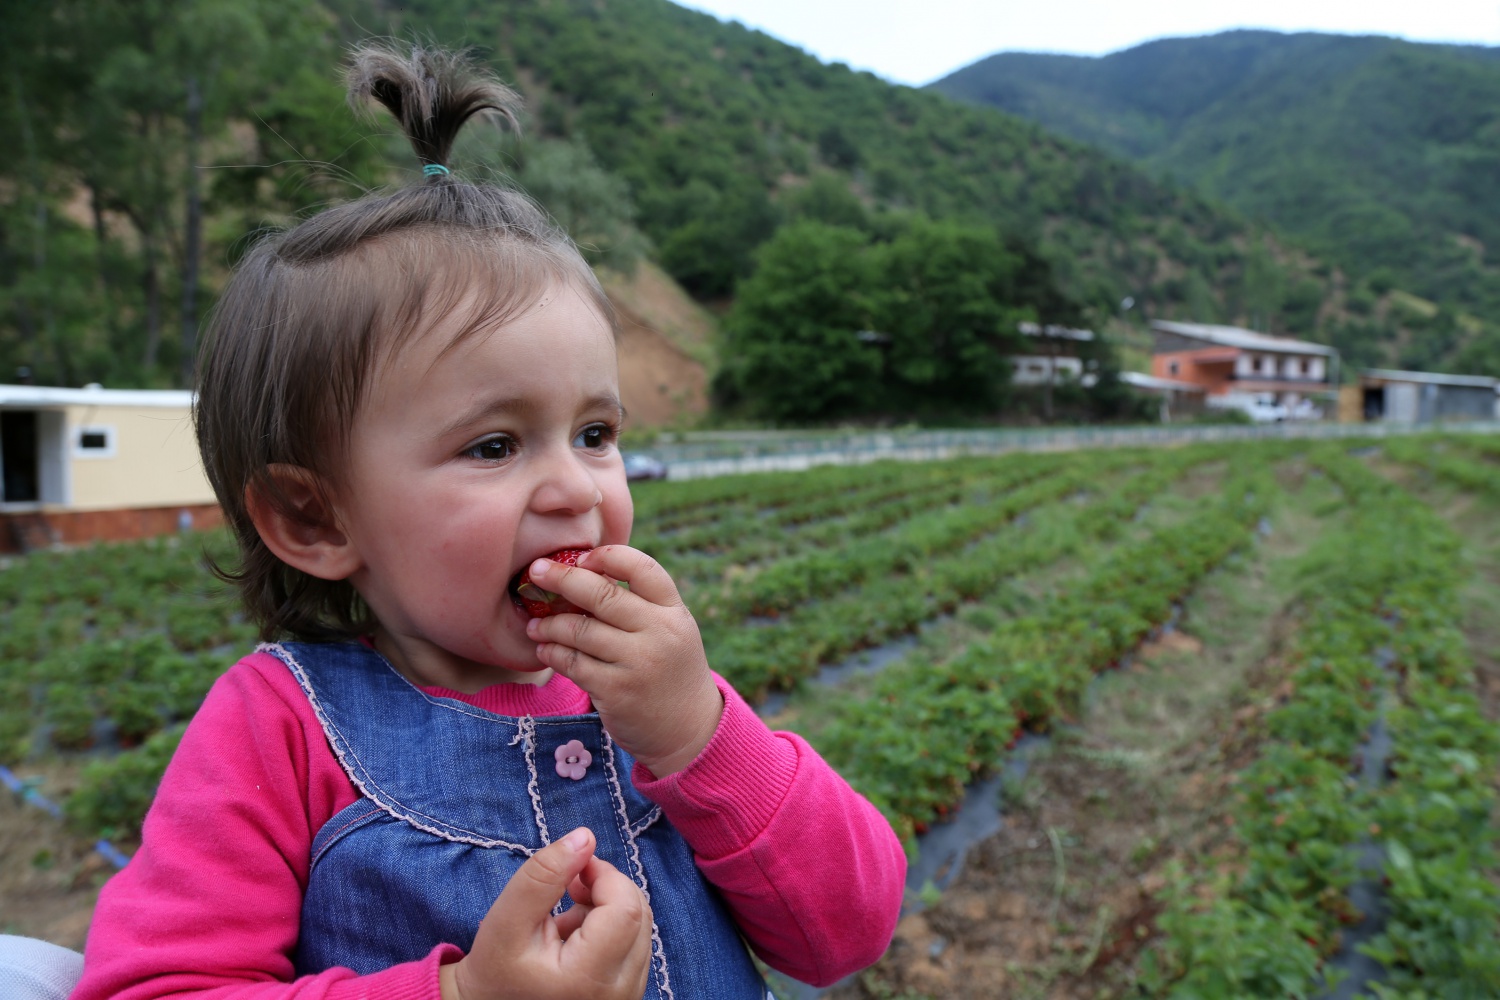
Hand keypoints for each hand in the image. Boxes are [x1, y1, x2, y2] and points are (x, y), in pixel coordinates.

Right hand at [440, 826, 652, 999]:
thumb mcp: (506, 918)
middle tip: (568, 886)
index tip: (572, 870)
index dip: (604, 874)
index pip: (626, 908)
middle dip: (607, 887)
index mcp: (588, 979)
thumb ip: (544, 874)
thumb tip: (585, 837)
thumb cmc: (496, 969)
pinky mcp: (628, 994)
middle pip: (639, 914)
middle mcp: (619, 994)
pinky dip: (612, 927)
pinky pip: (636, 944)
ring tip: (567, 916)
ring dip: (608, 907)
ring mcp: (628, 996)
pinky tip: (578, 935)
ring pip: (640, 926)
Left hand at [524, 545, 723, 775]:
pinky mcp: (616, 691)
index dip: (606, 556)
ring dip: (549, 624)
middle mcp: (660, 633)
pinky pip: (572, 663)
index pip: (641, 567)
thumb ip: (641, 605)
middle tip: (535, 572)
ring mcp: (638, 662)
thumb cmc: (670, 672)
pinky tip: (544, 650)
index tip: (580, 559)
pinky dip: (552, 653)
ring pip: (579, 630)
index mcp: (674, 611)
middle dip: (561, 578)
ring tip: (535, 624)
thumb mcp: (672, 632)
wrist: (690, 731)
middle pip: (602, 594)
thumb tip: (582, 574)